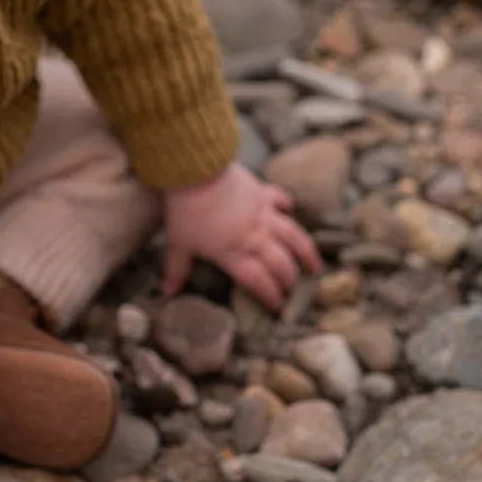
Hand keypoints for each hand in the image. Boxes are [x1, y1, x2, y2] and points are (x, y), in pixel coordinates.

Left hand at [161, 162, 320, 308]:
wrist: (196, 172)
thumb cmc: (185, 210)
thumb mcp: (179, 243)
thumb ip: (177, 269)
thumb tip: (167, 293)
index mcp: (234, 254)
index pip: (259, 282)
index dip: (271, 297)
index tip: (278, 309)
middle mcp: (255, 238)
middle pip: (280, 264)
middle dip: (289, 280)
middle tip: (293, 290)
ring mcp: (263, 215)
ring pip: (292, 237)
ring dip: (306, 252)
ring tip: (315, 266)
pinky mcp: (263, 193)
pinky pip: (280, 200)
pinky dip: (287, 204)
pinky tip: (290, 209)